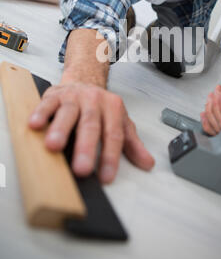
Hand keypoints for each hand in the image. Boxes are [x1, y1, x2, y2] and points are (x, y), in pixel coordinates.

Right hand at [28, 82, 154, 182]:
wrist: (85, 80)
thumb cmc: (101, 108)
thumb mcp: (121, 123)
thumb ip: (132, 144)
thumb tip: (148, 163)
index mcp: (113, 109)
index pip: (113, 135)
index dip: (110, 157)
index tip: (106, 178)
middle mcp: (94, 101)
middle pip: (91, 125)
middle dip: (86, 148)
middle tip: (82, 168)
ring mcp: (73, 97)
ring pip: (68, 113)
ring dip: (60, 129)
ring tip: (53, 146)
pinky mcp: (54, 95)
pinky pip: (47, 104)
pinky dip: (40, 114)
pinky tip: (35, 125)